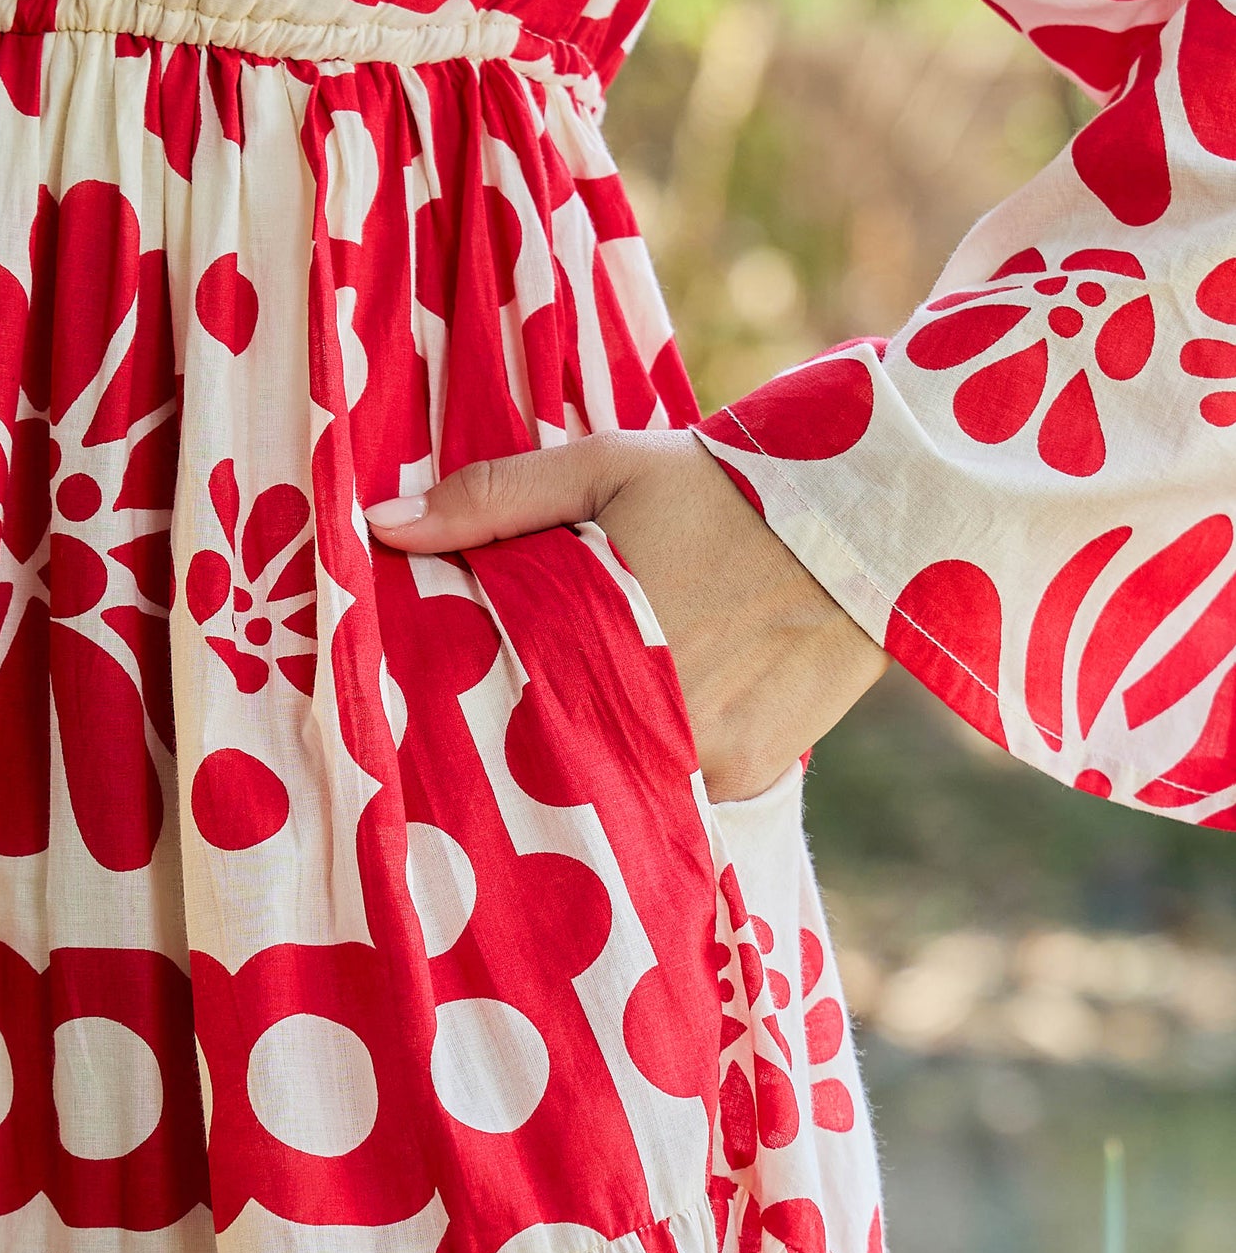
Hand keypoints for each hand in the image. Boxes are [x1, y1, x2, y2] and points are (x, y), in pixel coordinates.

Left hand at [364, 431, 887, 801]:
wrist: (871, 517)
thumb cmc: (723, 484)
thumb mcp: (604, 466)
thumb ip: (491, 499)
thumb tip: (381, 526)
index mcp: (604, 644)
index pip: (503, 711)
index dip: (467, 714)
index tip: (431, 715)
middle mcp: (656, 720)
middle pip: (560, 755)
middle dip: (529, 741)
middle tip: (504, 716)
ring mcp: (710, 760)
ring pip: (621, 777)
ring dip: (597, 755)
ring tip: (577, 718)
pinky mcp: (753, 777)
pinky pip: (684, 787)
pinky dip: (664, 761)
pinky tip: (651, 721)